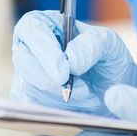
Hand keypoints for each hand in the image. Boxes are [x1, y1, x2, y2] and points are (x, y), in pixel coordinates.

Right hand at [10, 11, 136, 115]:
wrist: (112, 91)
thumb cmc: (108, 60)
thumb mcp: (110, 44)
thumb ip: (92, 45)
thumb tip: (70, 60)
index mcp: (47, 24)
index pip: (31, 27)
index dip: (42, 48)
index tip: (63, 72)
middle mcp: (30, 47)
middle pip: (24, 60)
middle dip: (52, 81)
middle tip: (83, 91)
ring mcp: (26, 73)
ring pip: (29, 87)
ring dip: (59, 98)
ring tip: (88, 98)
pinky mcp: (28, 98)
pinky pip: (32, 108)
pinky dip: (55, 112)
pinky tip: (77, 110)